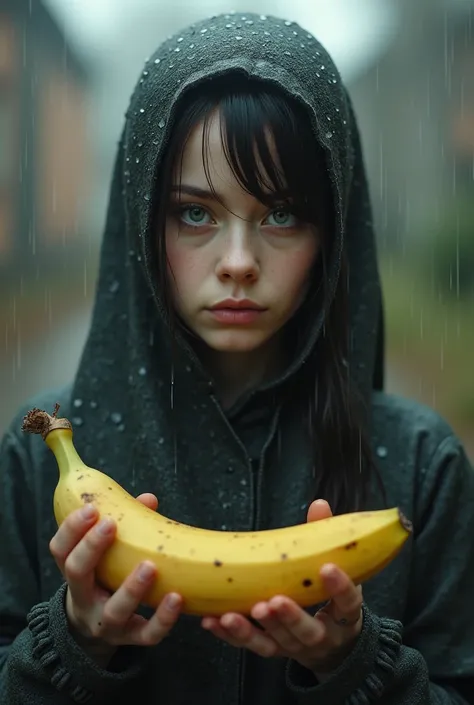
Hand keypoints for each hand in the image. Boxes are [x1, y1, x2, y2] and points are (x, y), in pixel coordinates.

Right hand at [49, 493, 181, 665]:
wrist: (95, 630)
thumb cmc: (105, 577)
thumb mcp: (105, 556)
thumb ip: (125, 525)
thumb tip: (148, 500)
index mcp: (75, 573)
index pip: (61, 550)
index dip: (72, 528)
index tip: (91, 508)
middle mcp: (85, 599)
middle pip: (78, 575)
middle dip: (91, 548)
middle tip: (109, 524)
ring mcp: (106, 623)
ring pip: (115, 610)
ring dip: (132, 587)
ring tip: (150, 566)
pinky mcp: (131, 639)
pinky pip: (147, 634)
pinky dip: (163, 618)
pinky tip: (177, 598)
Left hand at [201, 499, 362, 674]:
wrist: (334, 645)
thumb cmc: (331, 596)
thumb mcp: (336, 571)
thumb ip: (326, 540)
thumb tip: (319, 505)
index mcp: (344, 615)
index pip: (349, 603)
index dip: (341, 587)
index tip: (327, 567)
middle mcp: (322, 637)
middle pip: (307, 632)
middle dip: (289, 617)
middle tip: (273, 601)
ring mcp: (296, 648)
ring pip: (274, 644)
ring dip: (251, 630)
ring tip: (231, 615)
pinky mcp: (274, 651)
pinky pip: (250, 646)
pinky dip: (231, 636)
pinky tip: (212, 621)